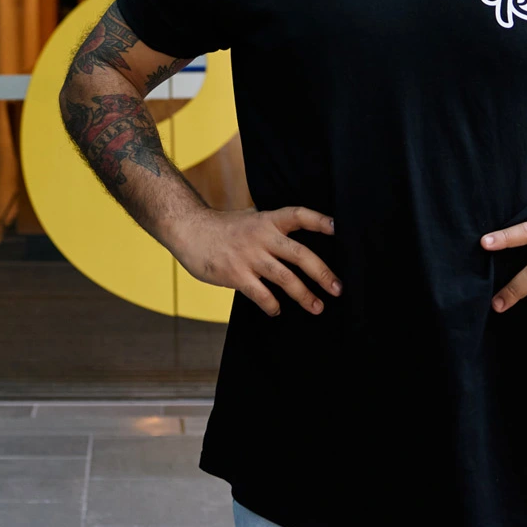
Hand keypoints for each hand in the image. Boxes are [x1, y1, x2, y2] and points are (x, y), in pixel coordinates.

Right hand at [166, 207, 341, 316]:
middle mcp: (261, 236)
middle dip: (322, 273)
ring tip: (317, 307)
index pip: (298, 215)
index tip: (339, 228)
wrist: (188, 230)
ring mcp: (248, 256)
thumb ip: (271, 225)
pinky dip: (272, 305)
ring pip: (284, 278)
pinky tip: (277, 310)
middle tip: (338, 289)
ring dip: (304, 295)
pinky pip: (261, 294)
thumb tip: (297, 231)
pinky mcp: (235, 274)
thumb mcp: (249, 217)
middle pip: (299, 254)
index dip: (319, 221)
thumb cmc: (222, 227)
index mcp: (267, 220)